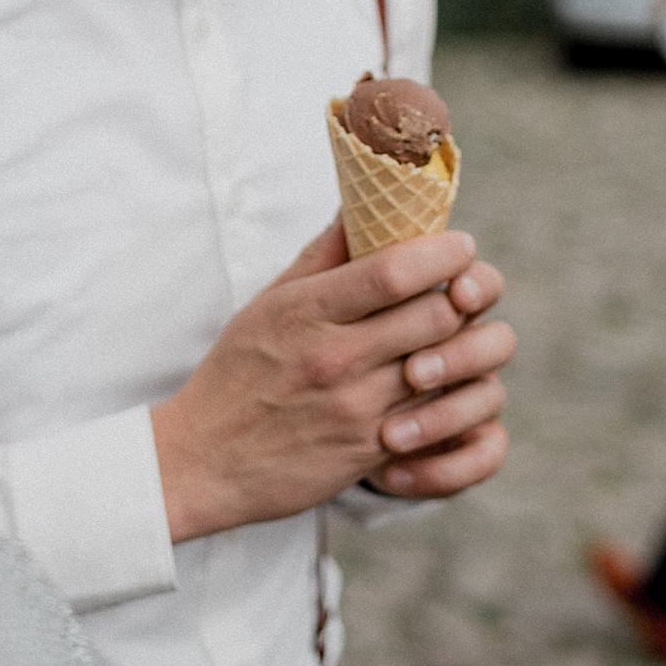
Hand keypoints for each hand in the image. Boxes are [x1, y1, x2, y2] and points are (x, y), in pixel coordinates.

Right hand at [152, 221, 514, 540]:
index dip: (444, 253)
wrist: (202, 462)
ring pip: (444, 366)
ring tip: (455, 335)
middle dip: (462, 297)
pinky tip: (441, 382)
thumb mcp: (268, 305)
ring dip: (462, 345)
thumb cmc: (238, 372)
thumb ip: (322, 255)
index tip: (461, 245)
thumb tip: (362, 203)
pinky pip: (433, 416)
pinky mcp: (368, 451)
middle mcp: (334, 358)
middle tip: (464, 291)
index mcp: (307, 312)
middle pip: (436, 314)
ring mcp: (355, 408)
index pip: (394, 270)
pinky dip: (448, 395)